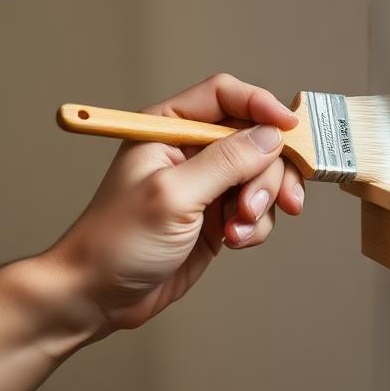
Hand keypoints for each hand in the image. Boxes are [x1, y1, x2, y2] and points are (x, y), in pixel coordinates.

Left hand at [48, 74, 304, 336]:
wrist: (99, 295)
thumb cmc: (117, 240)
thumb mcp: (173, 195)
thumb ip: (225, 162)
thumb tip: (270, 136)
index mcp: (169, 127)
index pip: (226, 96)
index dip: (261, 107)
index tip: (290, 131)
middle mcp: (191, 150)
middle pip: (255, 139)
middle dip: (265, 173)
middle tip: (250, 206)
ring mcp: (207, 184)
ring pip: (262, 176)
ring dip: (261, 204)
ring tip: (238, 230)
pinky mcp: (218, 215)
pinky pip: (257, 209)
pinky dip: (255, 226)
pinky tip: (234, 242)